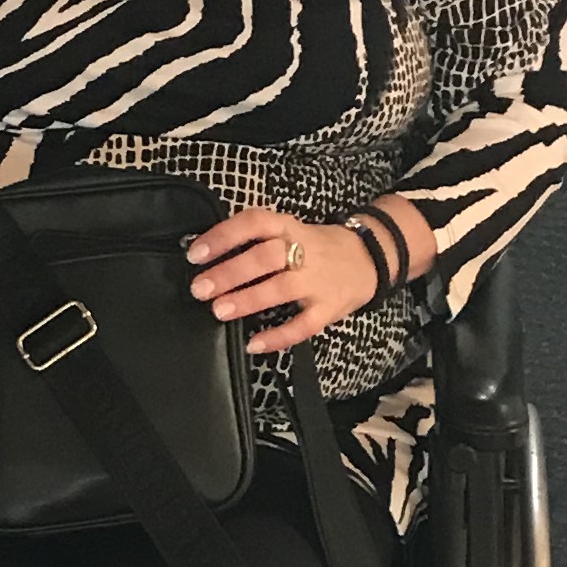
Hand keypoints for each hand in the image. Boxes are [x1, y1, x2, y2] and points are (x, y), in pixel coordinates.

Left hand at [186, 206, 382, 355]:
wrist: (371, 257)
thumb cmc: (318, 247)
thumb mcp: (291, 231)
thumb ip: (257, 242)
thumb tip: (206, 256)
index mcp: (290, 228)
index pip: (255, 223)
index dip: (224, 236)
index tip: (196, 254)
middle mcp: (304, 251)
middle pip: (265, 257)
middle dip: (230, 272)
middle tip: (201, 289)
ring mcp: (318, 281)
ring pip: (281, 288)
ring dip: (248, 299)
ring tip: (220, 311)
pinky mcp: (329, 308)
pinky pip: (303, 325)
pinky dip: (278, 336)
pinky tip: (255, 344)